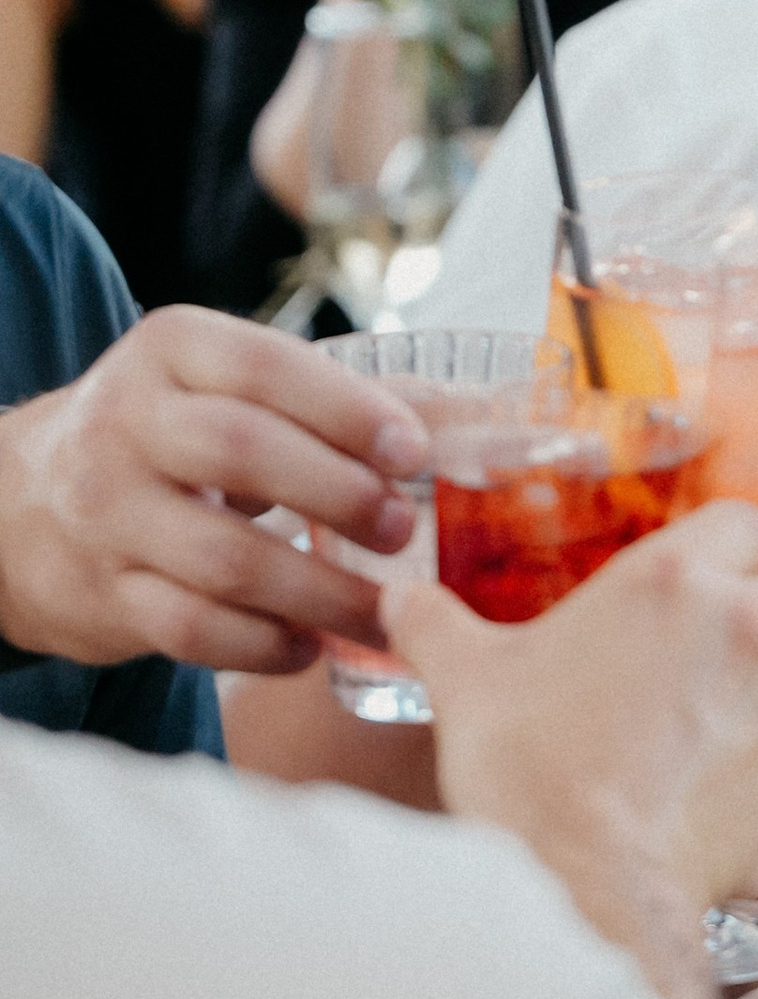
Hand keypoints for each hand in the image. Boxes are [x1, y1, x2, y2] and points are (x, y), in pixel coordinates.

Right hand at [0, 309, 429, 675]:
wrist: (25, 505)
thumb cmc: (170, 438)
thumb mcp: (225, 387)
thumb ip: (336, 400)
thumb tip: (472, 419)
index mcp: (171, 351)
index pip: (265, 368)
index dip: (348, 410)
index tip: (413, 452)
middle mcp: (125, 423)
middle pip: (240, 453)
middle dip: (338, 495)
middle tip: (403, 529)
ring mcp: (105, 513)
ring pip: (223, 559)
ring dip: (321, 594)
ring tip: (384, 609)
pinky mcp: (102, 594)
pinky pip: (192, 631)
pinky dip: (264, 647)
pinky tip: (311, 647)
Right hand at [390, 504, 757, 916]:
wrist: (581, 882)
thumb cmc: (525, 771)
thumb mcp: (464, 680)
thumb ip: (432, 623)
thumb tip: (398, 598)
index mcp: (670, 576)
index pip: (743, 521)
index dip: (724, 547)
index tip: (695, 578)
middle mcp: (741, 620)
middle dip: (753, 603)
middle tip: (695, 645)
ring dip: (756, 675)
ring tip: (692, 719)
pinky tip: (705, 773)